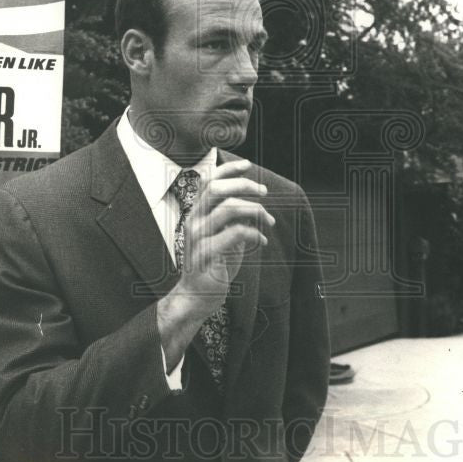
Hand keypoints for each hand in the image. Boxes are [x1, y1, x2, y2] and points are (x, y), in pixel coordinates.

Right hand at [178, 158, 273, 310]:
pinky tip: (263, 240)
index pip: (208, 181)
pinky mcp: (206, 254)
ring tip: (269, 221)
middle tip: (264, 191)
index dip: (227, 169)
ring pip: (228, 209)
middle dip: (243, 185)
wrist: (197, 297)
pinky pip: (235, 234)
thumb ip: (234, 219)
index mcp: (197, 213)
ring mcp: (198, 237)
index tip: (247, 164)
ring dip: (255, 211)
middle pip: (215, 189)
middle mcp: (194, 221)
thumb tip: (255, 205)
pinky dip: (254, 233)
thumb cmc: (214, 264)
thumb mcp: (225, 235)